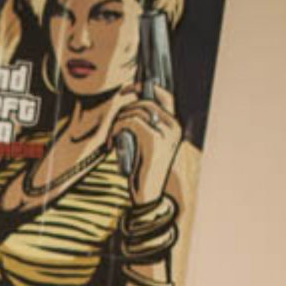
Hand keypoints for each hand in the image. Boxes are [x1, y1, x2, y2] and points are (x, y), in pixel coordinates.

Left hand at [110, 83, 182, 204]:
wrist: (147, 197)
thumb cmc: (143, 172)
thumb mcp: (146, 146)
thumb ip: (145, 126)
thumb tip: (131, 105)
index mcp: (175, 127)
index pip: (164, 96)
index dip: (144, 88)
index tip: (126, 90)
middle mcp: (174, 128)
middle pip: (146, 102)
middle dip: (124, 110)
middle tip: (113, 126)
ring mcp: (165, 134)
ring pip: (136, 111)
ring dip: (118, 122)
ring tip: (111, 138)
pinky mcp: (153, 141)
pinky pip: (130, 123)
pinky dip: (116, 129)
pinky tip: (111, 144)